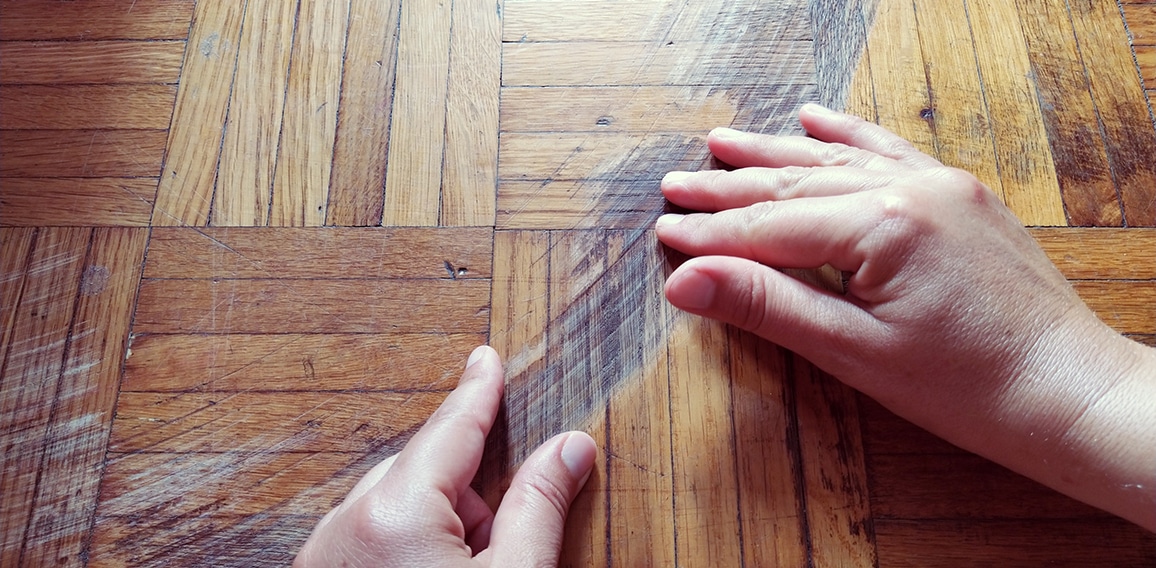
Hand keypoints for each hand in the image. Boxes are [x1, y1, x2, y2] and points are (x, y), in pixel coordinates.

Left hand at [294, 346, 597, 566]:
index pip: (451, 429)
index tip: (486, 358)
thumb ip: (540, 507)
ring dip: (438, 529)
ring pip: (398, 508)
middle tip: (500, 553)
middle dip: (470, 501)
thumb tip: (569, 448)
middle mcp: (345, 527)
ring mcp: (323, 556)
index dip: (478, 391)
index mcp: (394, 515)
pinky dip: (405, 549)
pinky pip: (369, 538)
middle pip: (426, 474)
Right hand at [655, 104, 1155, 529]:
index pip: (769, 226)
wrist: (1068, 392)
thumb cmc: (967, 387)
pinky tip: (814, 117)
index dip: (710, 233)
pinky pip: (890, 150)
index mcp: (882, 227)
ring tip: (722, 141)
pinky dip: (847, 134)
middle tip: (674, 183)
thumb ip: (768, 307)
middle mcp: (910, 189)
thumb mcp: (854, 353)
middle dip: (729, 186)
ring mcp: (939, 185)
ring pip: (836, 160)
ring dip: (775, 152)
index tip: (664, 231)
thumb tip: (685, 281)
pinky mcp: (959, 194)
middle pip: (795, 185)